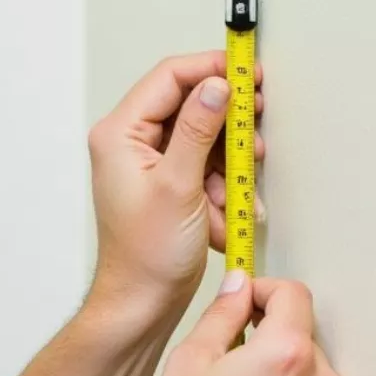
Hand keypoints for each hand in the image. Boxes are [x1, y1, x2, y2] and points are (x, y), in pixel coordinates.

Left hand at [88, 53, 265, 315]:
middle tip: (256, 123)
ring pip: (203, 139)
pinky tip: (229, 212)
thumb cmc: (146, 258)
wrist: (142, 305)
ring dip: (229, 162)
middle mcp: (130, 143)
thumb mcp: (178, 186)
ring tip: (240, 187)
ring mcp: (150, 165)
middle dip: (228, 121)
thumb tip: (217, 86)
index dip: (212, 69)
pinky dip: (223, 187)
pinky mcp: (168, 186)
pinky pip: (204, 169)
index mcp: (120, 134)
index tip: (249, 73)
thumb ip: (199, 130)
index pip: (170, 78)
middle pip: (190, 105)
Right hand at [146, 274, 344, 375]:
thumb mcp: (190, 362)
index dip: (263, 290)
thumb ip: (222, 313)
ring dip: (277, 372)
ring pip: (305, 373)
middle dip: (268, 335)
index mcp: (287, 352)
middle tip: (227, 358)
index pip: (293, 293)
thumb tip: (237, 289)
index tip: (242, 302)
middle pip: (301, 333)